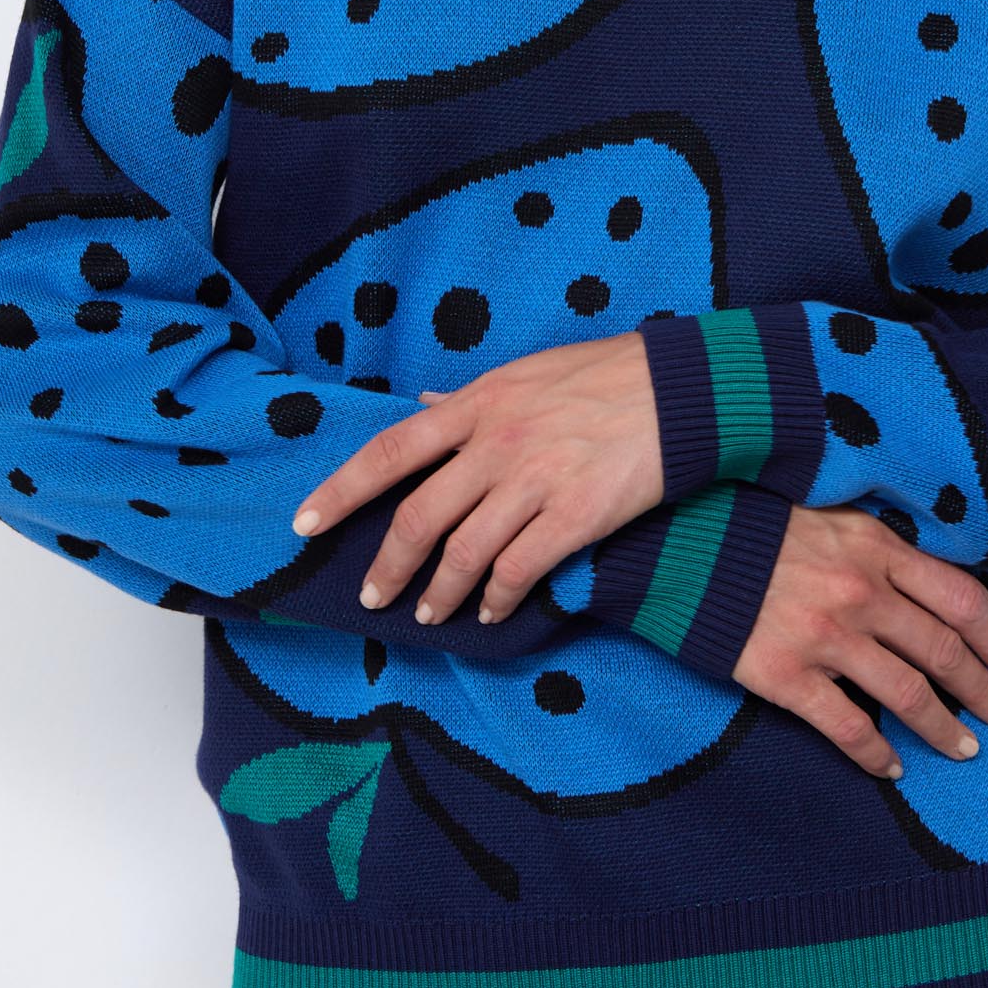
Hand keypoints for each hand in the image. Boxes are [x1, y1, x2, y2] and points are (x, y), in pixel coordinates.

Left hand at [287, 331, 663, 624]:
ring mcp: (536, 480)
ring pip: (465, 553)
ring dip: (440, 593)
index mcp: (480, 403)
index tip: (306, 524)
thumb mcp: (527, 372)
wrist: (682, 390)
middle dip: (388, 566)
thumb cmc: (606, 374)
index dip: (342, 490)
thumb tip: (425, 405)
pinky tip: (491, 611)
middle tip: (373, 597)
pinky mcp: (576, 516)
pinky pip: (520, 571)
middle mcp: (498, 442)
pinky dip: (497, 598)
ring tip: (431, 615)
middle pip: (420, 516)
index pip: (391, 450)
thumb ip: (472, 399)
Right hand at [731, 503, 987, 778]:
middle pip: (943, 651)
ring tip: (964, 749)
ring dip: (943, 729)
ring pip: (908, 695)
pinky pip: (848, 727)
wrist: (673, 540)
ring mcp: (824, 637)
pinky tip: (890, 768)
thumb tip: (917, 572)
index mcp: (874, 545)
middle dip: (981, 689)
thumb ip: (870, 542)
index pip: (960, 596)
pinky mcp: (785, 676)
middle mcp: (860, 592)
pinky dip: (876, 754)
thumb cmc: (747, 521)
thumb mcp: (823, 510)